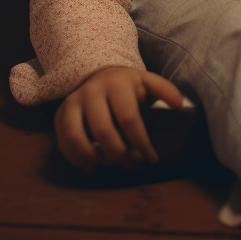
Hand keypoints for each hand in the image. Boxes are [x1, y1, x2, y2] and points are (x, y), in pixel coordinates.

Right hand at [54, 65, 184, 171]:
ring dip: (96, 159)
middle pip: (103, 132)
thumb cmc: (127, 85)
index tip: (151, 159)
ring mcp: (72, 102)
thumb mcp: (147, 82)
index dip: (141, 143)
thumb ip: (164, 90)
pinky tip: (96, 166)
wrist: (98, 74)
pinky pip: (63, 143)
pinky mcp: (60, 115)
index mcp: (116, 83)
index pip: (128, 118)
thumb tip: (180, 105)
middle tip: (134, 164)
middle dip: (121, 155)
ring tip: (113, 164)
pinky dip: (78, 160)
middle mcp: (91, 91)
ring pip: (77, 138)